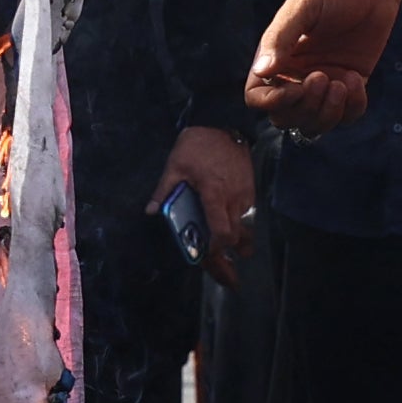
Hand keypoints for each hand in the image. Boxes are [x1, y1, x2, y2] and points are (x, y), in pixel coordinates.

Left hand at [158, 126, 253, 281]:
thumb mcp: (175, 166)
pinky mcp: (250, 191)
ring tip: (235, 263)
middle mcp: (233, 198)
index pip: (221, 231)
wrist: (223, 123)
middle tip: (227, 279)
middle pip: (235, 237)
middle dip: (229, 258)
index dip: (217, 250)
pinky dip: (240, 228)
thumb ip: (164, 191)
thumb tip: (150, 212)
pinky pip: (247, 216)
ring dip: (238, 245)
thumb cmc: (196, 145)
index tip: (209, 259)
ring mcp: (245, 195)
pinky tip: (234, 235)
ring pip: (244, 229)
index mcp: (214, 193)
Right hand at [247, 0, 401, 131]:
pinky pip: (347, 116)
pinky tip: (357, 78)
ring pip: (315, 124)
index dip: (275, 102)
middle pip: (286, 118)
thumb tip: (261, 72)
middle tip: (324, 77)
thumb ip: (279, 38)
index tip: (299, 86)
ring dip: (329, 112)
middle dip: (306, 107)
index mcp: (276, 58)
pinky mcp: (350, 87)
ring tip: (343, 82)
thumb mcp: (303, 8)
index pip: (258, 97)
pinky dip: (352, 106)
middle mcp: (295, 76)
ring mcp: (323, 85)